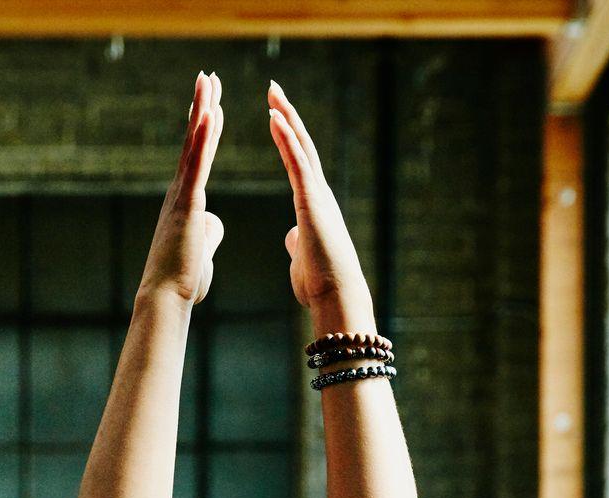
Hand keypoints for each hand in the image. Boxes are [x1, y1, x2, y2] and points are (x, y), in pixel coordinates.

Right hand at [136, 71, 225, 305]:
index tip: (212, 104)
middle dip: (202, 107)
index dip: (206, 130)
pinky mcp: (186, 205)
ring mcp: (181, 196)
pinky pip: (196, 165)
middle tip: (208, 77)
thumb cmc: (183, 282)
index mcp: (187, 203)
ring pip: (193, 146)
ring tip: (208, 80)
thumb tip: (212, 223)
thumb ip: (208, 233)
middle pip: (194, 142)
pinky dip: (202, 139)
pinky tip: (208, 115)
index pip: (200, 158)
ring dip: (201, 110)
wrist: (166, 298)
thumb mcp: (202, 252)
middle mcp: (180, 193)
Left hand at [265, 82, 375, 326]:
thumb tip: (292, 236)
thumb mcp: (303, 256)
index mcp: (313, 204)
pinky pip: (298, 162)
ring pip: (301, 147)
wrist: (336, 296)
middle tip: (273, 89)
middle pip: (302, 145)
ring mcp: (318, 195)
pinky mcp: (313, 201)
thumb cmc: (320, 284)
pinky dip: (286, 138)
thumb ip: (298, 241)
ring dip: (286, 117)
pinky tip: (273, 117)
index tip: (274, 115)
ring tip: (272, 92)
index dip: (286, 137)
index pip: (298, 162)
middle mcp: (319, 193)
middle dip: (287, 115)